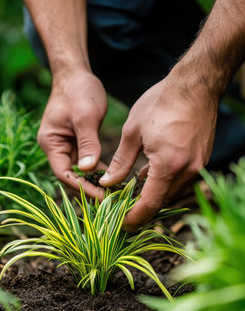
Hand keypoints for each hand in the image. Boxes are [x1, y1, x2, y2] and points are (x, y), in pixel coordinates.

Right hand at [37, 70, 106, 197]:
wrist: (76, 74)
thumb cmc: (79, 91)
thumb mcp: (85, 117)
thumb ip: (87, 143)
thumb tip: (89, 170)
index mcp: (51, 143)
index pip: (64, 173)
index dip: (82, 187)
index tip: (102, 196)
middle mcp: (55, 147)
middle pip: (70, 176)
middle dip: (89, 188)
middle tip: (111, 200)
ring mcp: (65, 145)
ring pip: (79, 171)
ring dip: (94, 181)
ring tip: (113, 193)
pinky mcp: (76, 142)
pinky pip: (85, 161)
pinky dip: (96, 169)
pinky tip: (111, 176)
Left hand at [99, 75, 217, 229]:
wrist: (195, 85)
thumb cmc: (161, 103)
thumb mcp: (133, 132)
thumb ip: (121, 162)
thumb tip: (108, 182)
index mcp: (168, 166)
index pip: (150, 204)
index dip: (134, 217)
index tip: (122, 225)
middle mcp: (187, 170)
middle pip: (162, 201)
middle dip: (143, 209)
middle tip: (123, 210)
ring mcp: (198, 165)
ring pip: (173, 192)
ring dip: (154, 195)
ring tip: (133, 193)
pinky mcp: (202, 159)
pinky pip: (181, 179)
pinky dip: (165, 182)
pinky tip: (150, 174)